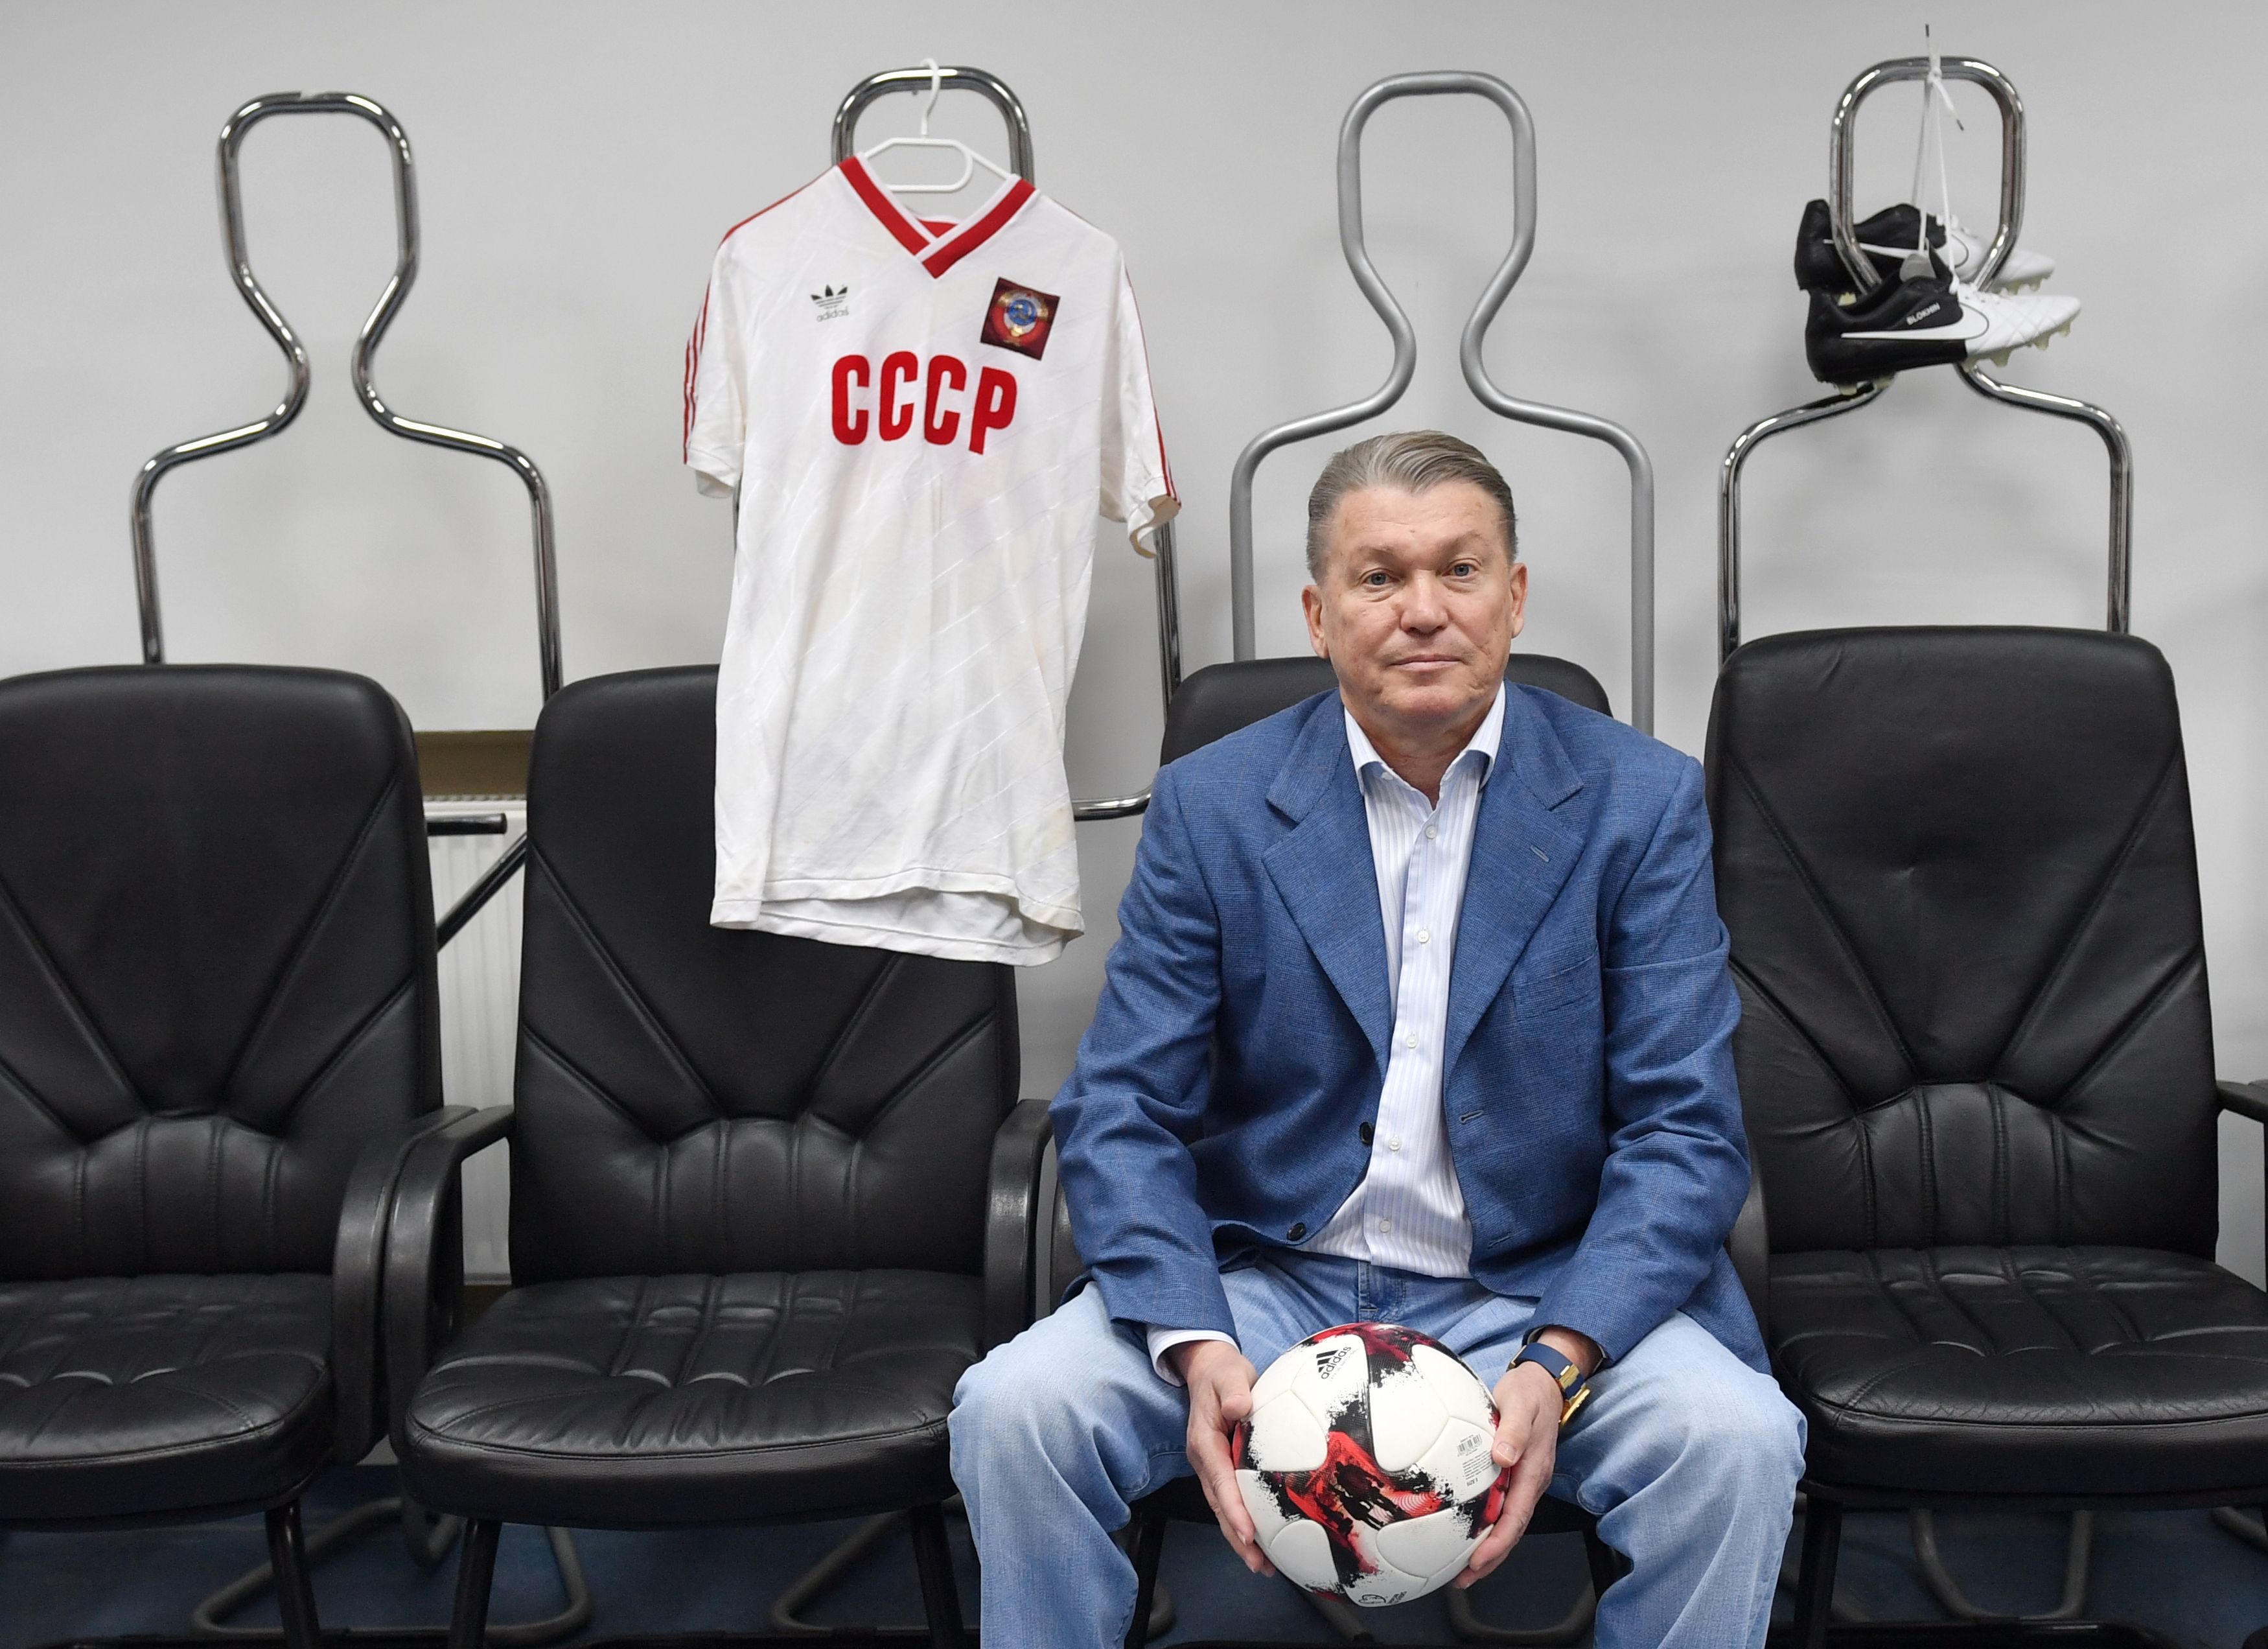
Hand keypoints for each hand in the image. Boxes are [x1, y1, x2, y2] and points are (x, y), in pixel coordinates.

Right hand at [1171, 1338, 1273, 1575]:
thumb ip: (1234, 1390)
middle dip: (1237, 1537)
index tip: (1248, 1532)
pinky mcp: (1223, 1468)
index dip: (1232, 1508)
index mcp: (1204, 1441)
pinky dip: (1245, 1522)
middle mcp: (1205, 1460)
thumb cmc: (1221, 1372)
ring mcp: (1212, 1467)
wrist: (1208, 1369)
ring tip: (1263, 1566)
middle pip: (1219, 1505)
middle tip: (1258, 1564)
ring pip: (1224, 1508)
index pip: (1219, 1480)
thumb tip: (1238, 1406)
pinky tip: (1265, 1540)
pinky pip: (1232, 1500)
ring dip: (1241, 1538)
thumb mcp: (1228, 1374)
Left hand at [1454, 1327, 1598, 1588]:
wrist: (1543, 1381)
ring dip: (1488, 1547)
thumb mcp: (1521, 1404)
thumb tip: (1502, 1457)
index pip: (1516, 1517)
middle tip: (1462, 1579)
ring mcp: (1524, 1479)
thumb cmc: (1530, 1392)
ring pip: (1507, 1522)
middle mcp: (1530, 1481)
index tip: (1477, 1562)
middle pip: (1512, 1529)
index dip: (1498, 1543)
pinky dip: (1487, 1525)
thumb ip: (1513, 1430)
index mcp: (1533, 1471)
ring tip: (1462, 1569)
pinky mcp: (1514, 1473)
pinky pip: (1502, 1506)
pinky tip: (1467, 1530)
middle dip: (1490, 1558)